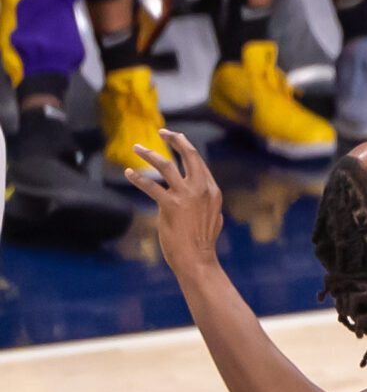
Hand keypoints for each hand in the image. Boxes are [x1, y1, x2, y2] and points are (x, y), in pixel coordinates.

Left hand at [125, 129, 223, 273]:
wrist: (197, 260)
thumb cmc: (203, 242)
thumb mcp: (213, 216)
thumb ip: (205, 201)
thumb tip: (199, 194)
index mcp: (212, 189)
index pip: (198, 161)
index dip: (185, 147)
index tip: (175, 140)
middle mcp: (201, 187)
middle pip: (188, 154)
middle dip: (174, 139)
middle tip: (162, 131)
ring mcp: (186, 196)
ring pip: (166, 166)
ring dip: (150, 154)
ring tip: (137, 147)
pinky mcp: (170, 206)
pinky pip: (151, 187)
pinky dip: (138, 179)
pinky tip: (128, 173)